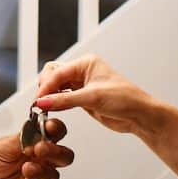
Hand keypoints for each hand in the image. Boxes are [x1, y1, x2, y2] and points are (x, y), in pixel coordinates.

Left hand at [0, 118, 73, 178]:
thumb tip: (36, 131)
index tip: (49, 127)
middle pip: (64, 156)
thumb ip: (23, 138)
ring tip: (26, 168)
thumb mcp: (4, 143)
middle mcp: (42, 158)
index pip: (56, 132)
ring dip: (42, 171)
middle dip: (55, 152)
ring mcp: (39, 174)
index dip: (57, 129)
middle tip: (40, 149)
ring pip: (54, 175)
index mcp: (38, 141)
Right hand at [34, 55, 155, 135]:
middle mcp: (82, 71)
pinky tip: (52, 110)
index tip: (38, 100)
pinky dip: (55, 103)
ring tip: (44, 108)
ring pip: (56, 86)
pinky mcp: (82, 98)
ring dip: (49, 96)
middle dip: (45, 87)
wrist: (139, 115)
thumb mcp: (93, 98)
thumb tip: (42, 101)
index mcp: (86, 63)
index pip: (57, 72)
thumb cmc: (126, 99)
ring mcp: (81, 85)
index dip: (46, 86)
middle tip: (40, 103)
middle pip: (53, 75)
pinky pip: (62, 98)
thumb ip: (65, 100)